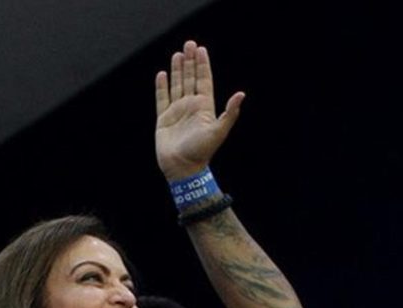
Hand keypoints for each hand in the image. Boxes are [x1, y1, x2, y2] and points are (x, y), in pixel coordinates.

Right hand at [155, 40, 244, 179]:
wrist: (183, 169)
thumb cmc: (201, 152)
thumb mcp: (218, 132)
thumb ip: (230, 113)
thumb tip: (241, 94)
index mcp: (204, 107)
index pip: (204, 81)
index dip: (203, 65)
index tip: (201, 49)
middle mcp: (191, 107)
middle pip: (190, 79)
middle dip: (190, 62)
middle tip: (189, 44)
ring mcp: (177, 112)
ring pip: (177, 85)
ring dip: (177, 70)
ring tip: (177, 54)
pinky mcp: (163, 119)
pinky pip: (161, 99)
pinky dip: (161, 87)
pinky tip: (162, 74)